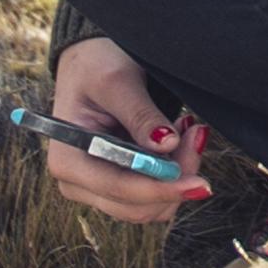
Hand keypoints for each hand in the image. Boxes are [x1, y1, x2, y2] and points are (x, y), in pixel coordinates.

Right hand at [42, 36, 209, 227]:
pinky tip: (176, 138)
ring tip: (186, 129)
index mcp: (68, 160)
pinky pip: (153, 194)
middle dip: (175, 178)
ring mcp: (96, 187)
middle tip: (197, 134)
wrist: (92, 61)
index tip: (199, 182)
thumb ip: (141, 115)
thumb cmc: (95, 65)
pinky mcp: (116, 184)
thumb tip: (168, 145)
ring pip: (151, 206)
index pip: (119, 189)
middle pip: (137, 206)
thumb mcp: (117, 81)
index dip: (161, 189)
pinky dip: (173, 172)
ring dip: (178, 174)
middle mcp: (77, 182)